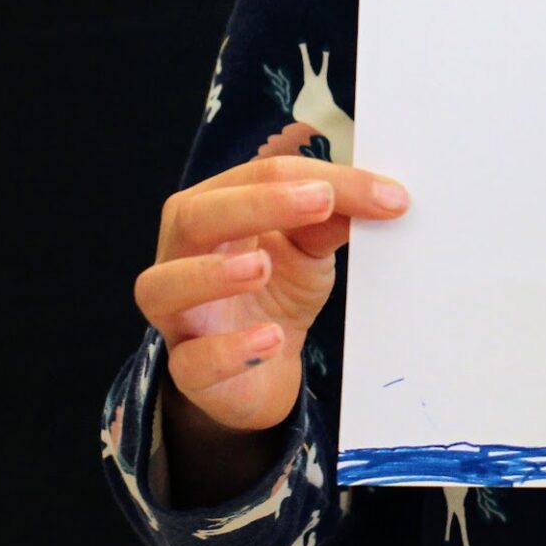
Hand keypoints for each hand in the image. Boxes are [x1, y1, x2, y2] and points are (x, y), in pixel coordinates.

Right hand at [135, 132, 409, 436]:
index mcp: (214, 208)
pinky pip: (191, 361)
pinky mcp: (187, 368)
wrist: (265, 368)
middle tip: (320, 201)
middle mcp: (182, 254)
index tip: (380, 191)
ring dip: (211, 274)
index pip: (255, 176)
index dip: (313, 178)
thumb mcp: (310, 248)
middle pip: (195, 216)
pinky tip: (271, 339)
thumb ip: (334, 218)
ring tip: (261, 268)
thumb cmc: (278, 290)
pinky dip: (230, 350)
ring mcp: (178, 314)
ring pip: (162, 286)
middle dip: (256, 205)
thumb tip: (383, 195)